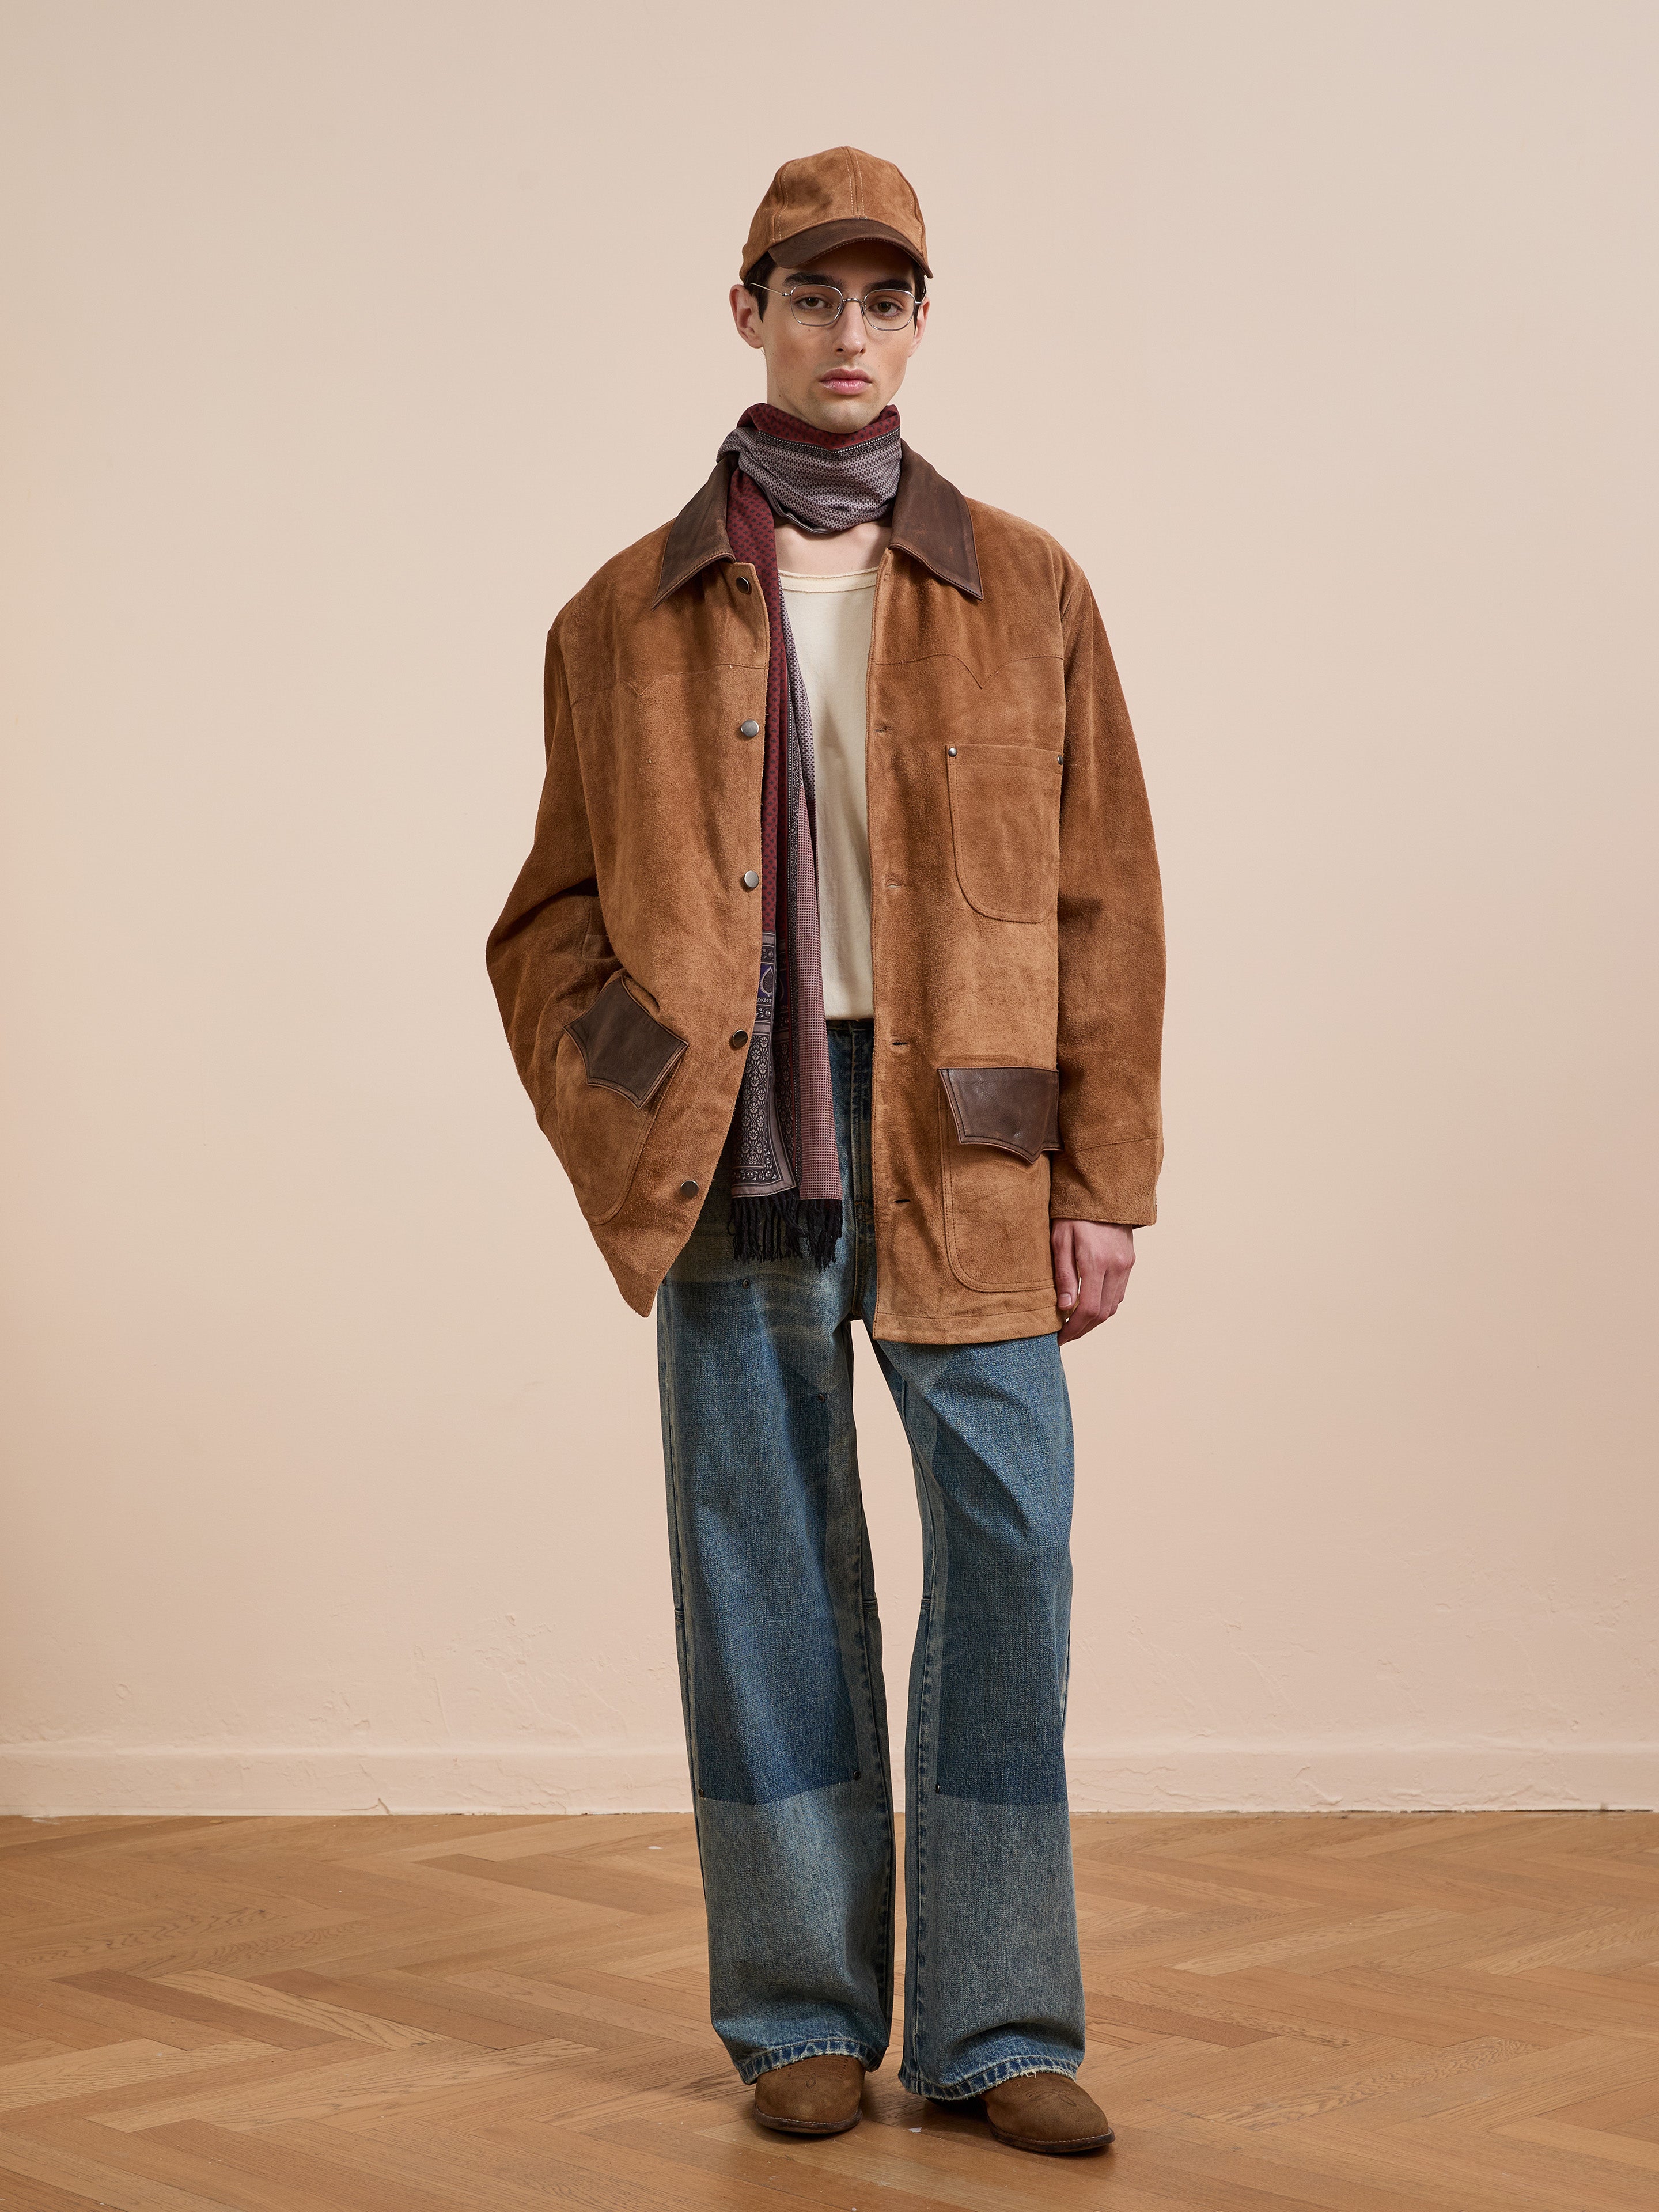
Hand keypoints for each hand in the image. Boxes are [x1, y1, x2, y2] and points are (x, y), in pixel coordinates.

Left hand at [1051, 1220, 1134, 1344]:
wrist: (1103, 1193)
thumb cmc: (1074, 1214)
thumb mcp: (1060, 1240)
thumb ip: (1063, 1275)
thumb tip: (1064, 1308)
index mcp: (1096, 1261)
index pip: (1087, 1308)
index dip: (1073, 1329)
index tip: (1059, 1337)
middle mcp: (1116, 1267)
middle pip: (1102, 1313)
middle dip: (1083, 1330)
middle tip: (1065, 1336)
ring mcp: (1126, 1265)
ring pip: (1113, 1306)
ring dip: (1094, 1321)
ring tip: (1075, 1325)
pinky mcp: (1130, 1262)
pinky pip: (1119, 1294)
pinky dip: (1105, 1306)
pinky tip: (1090, 1307)